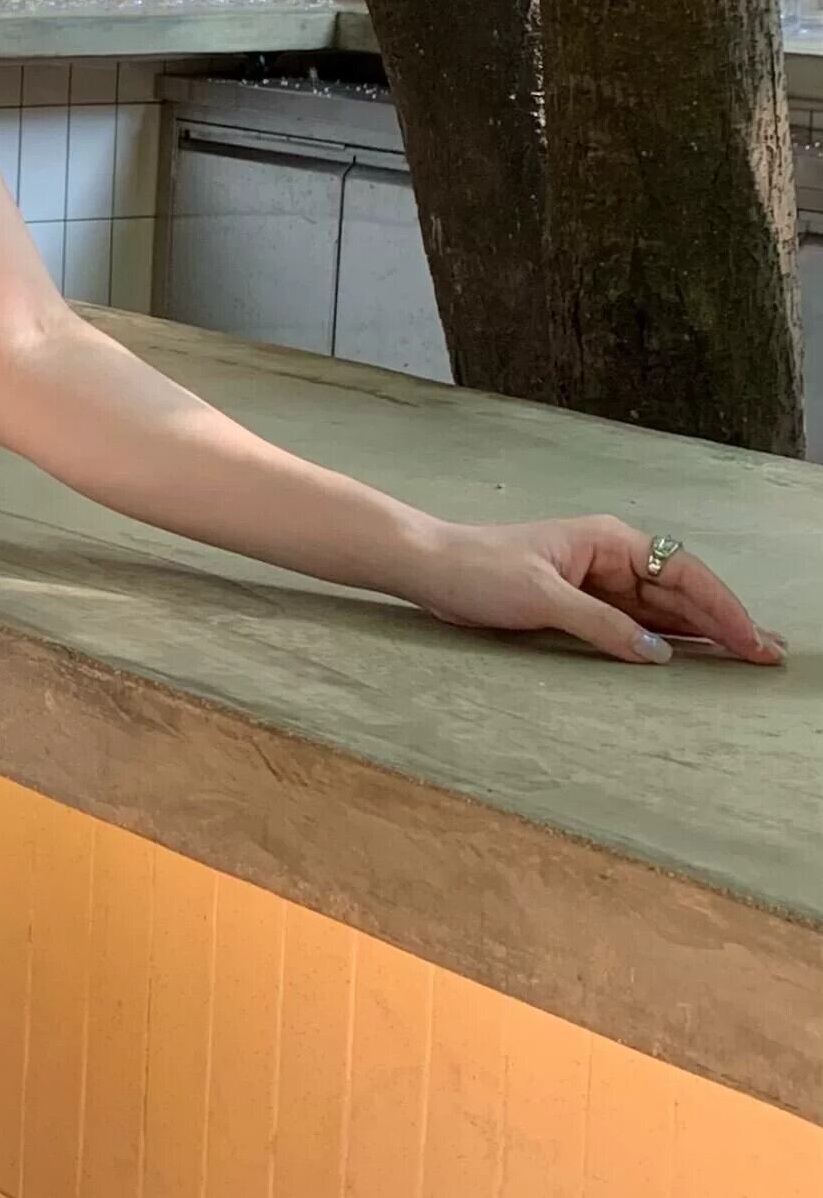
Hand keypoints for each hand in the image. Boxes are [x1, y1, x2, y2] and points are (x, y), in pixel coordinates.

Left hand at [407, 515, 785, 666]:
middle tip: (768, 655)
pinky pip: (635, 622)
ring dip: (704, 632)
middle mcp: (611, 557)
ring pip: (664, 609)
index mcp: (610, 541)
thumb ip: (602, 625)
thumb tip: (658, 654)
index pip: (683, 574)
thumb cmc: (478, 570)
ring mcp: (598, 581)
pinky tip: (691, 656)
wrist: (429, 567)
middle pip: (683, 591)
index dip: (723, 609)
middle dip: (727, 621)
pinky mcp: (581, 602)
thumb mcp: (541, 598)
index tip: (751, 640)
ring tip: (747, 655)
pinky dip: (666, 638)